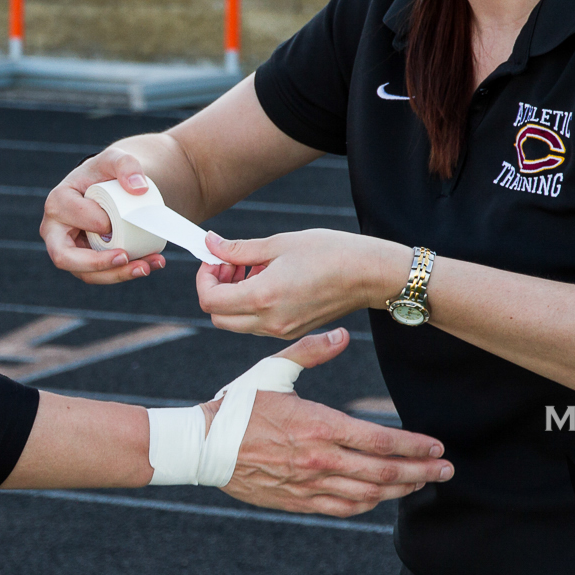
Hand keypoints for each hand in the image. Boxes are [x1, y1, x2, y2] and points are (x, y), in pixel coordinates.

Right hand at [40, 148, 168, 284]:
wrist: (118, 190)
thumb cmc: (111, 173)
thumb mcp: (118, 159)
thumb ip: (128, 164)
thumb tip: (139, 189)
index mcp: (57, 202)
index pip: (69, 215)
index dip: (92, 221)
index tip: (117, 221)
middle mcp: (56, 231)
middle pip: (65, 257)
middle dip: (96, 263)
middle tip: (126, 256)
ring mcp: (70, 251)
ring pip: (87, 274)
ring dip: (117, 274)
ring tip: (147, 266)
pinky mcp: (87, 264)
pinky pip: (103, 275)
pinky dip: (126, 273)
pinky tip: (150, 265)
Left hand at [197, 229, 408, 337]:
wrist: (369, 274)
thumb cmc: (330, 252)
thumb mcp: (279, 243)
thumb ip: (239, 249)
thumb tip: (211, 244)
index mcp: (263, 297)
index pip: (210, 300)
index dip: (204, 277)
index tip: (215, 257)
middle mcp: (270, 322)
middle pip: (218, 317)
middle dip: (215, 289)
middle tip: (229, 263)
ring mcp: (282, 331)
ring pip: (237, 322)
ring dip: (233, 297)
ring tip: (252, 267)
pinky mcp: (294, 331)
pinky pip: (258, 324)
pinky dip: (252, 304)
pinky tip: (268, 278)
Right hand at [214, 330, 451, 516]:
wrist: (202, 445)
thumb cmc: (238, 404)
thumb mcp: (273, 370)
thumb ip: (310, 351)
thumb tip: (341, 335)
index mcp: (318, 425)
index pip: (379, 441)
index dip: (414, 447)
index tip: (437, 447)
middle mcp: (319, 459)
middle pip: (383, 473)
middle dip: (421, 473)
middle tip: (447, 471)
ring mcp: (309, 484)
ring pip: (367, 494)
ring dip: (400, 491)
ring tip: (422, 485)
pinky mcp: (297, 501)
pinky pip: (342, 508)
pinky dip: (367, 504)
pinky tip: (380, 498)